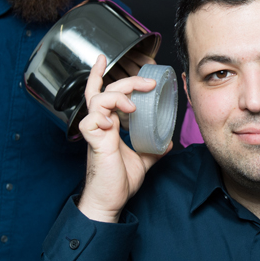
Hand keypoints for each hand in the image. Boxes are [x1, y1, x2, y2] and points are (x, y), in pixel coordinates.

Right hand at [76, 55, 170, 222]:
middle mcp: (100, 125)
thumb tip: (169, 141)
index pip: (101, 93)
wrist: (109, 201)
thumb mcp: (142, 160)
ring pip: (98, 100)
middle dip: (126, 81)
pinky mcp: (93, 142)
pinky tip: (113, 124)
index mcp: (108, 125)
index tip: (103, 59)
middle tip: (147, 83)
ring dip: (117, 96)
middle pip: (105, 91)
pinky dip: (102, 117)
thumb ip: (153, 148)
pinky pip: (90, 121)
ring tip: (133, 105)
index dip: (99, 75)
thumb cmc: (119, 182)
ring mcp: (95, 132)